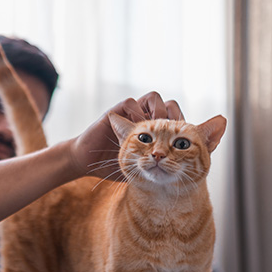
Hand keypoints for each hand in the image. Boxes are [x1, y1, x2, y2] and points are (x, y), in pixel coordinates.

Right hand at [69, 92, 183, 180]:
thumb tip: (184, 172)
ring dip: (157, 111)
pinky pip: (131, 102)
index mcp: (154, 132)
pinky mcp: (116, 113)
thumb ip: (159, 167)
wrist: (87, 163)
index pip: (176, 119)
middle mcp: (145, 120)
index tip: (181, 139)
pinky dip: (135, 112)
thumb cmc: (114, 169)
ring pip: (153, 98)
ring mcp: (131, 115)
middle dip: (172, 117)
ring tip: (154, 128)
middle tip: (170, 133)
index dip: (181, 126)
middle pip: (168, 105)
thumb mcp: (142, 170)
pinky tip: (135, 129)